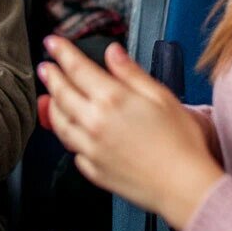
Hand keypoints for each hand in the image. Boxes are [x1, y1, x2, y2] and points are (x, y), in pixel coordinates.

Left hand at [39, 37, 223, 230]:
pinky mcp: (94, 170)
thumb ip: (131, 72)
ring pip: (60, 123)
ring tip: (51, 97)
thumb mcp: (160, 96)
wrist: (185, 187)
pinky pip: (72, 150)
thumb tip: (113, 52)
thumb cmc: (180, 142)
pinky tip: (71, 132)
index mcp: (112, 99)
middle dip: (51, 76)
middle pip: (62, 94)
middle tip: (46, 66)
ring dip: (52, 106)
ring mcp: (91, 148)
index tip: (53, 43)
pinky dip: (68, 137)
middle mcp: (95, 122)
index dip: (62, 52)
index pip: (77, 68)